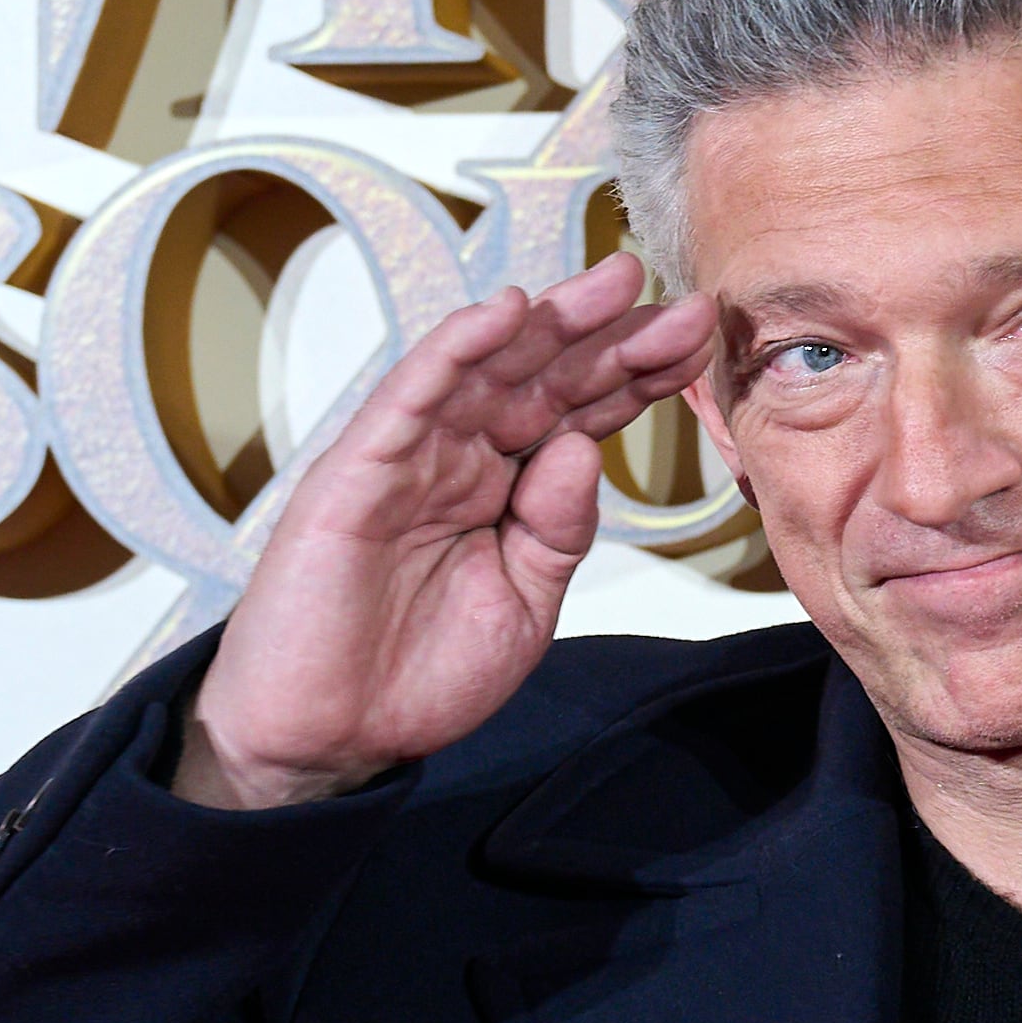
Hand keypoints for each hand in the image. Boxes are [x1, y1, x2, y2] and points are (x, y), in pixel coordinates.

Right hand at [173, 251, 719, 809]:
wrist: (326, 738)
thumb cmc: (414, 675)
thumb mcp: (522, 606)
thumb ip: (558, 531)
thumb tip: (583, 450)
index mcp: (507, 490)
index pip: (581, 416)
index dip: (638, 378)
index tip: (695, 341)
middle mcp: (463, 459)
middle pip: (546, 379)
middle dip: (613, 337)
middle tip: (679, 300)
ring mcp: (412, 457)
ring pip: (489, 371)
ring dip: (551, 322)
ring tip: (614, 284)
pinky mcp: (359, 468)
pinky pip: (413, 394)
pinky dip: (458, 349)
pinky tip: (505, 312)